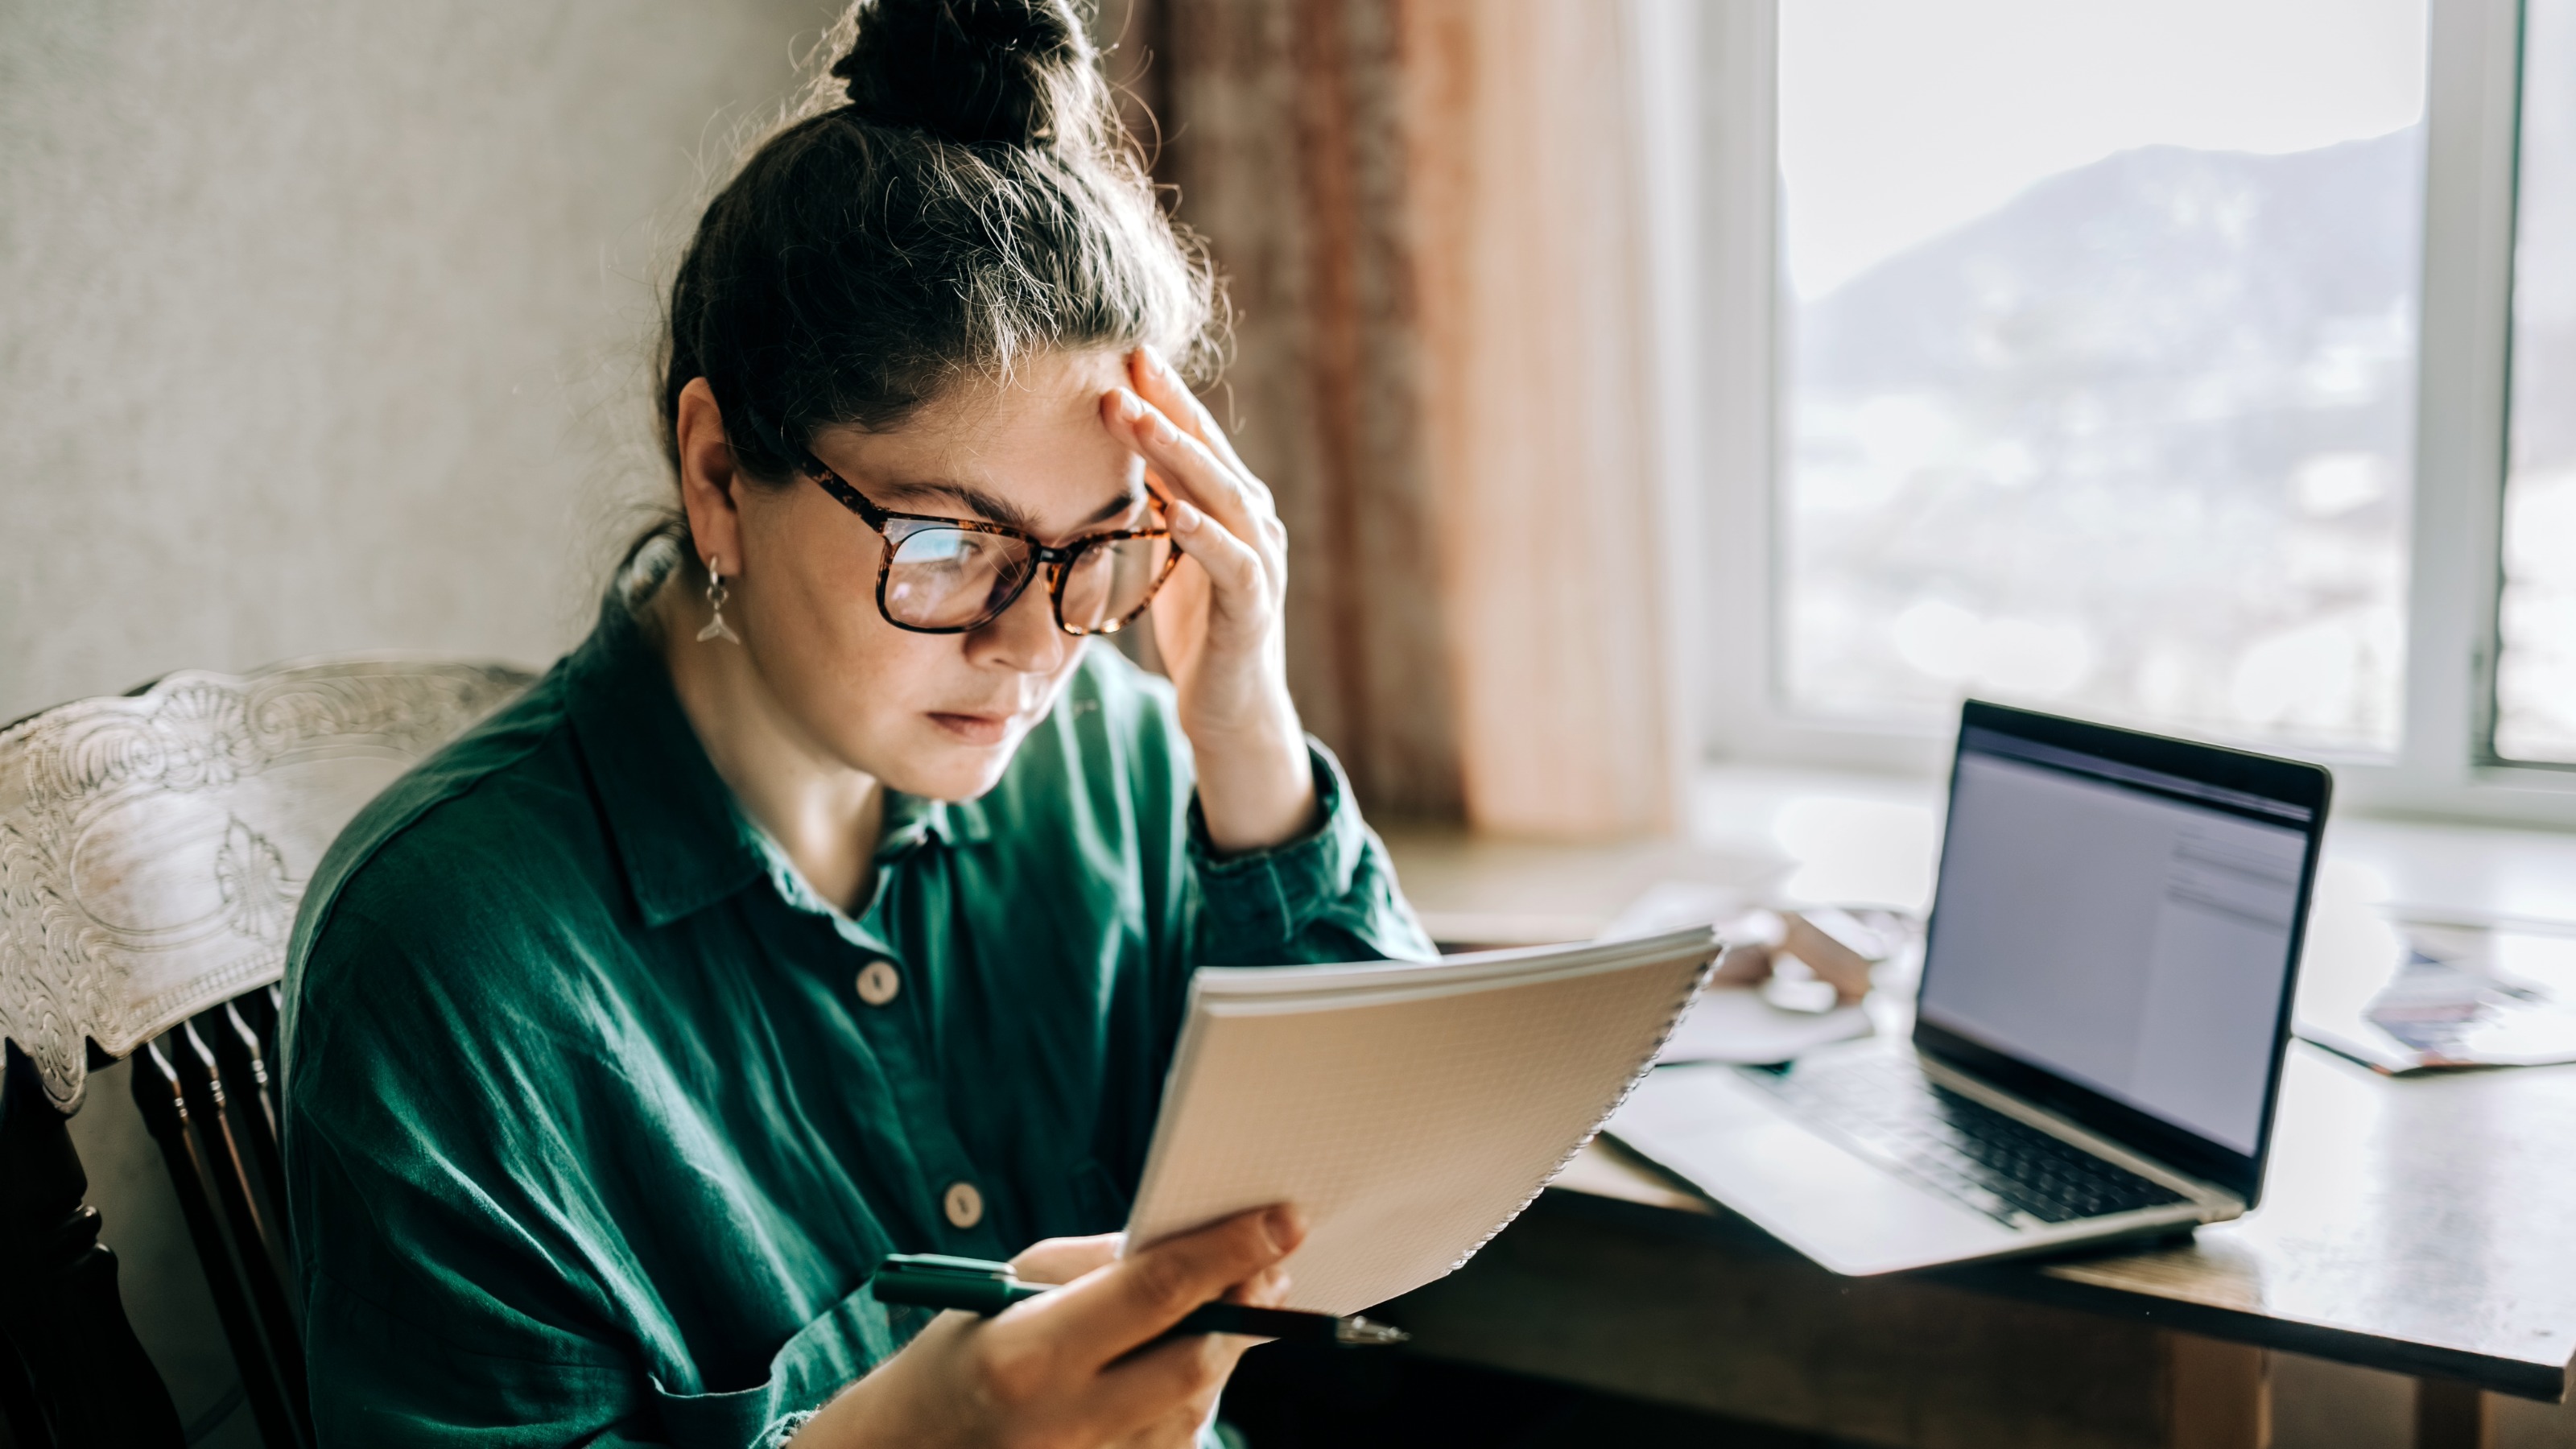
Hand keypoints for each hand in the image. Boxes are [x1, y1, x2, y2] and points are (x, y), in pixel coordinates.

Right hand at [790, 1206, 1302, 1448]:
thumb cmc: (963, 1350)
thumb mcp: (1014, 1283)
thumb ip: (1104, 1263)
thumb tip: (1194, 1242)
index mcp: (1030, 1353)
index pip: (1156, 1291)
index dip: (1229, 1251)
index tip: (1284, 1220)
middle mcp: (1065, 1421)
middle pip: (1195, 1359)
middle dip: (1246, 1306)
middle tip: (1272, 1264)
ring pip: (1196, 1404)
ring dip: (1223, 1351)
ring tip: (1227, 1306)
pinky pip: (1178, 1439)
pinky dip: (1194, 1394)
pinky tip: (1183, 1362)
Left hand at [1102, 350, 1316, 854]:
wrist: (1233, 711)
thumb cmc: (1198, 631)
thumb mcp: (1168, 556)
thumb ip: (1155, 507)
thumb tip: (1112, 459)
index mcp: (1231, 506)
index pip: (1195, 438)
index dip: (1165, 394)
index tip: (1125, 350)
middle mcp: (1254, 523)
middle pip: (1208, 452)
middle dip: (1167, 406)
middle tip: (1125, 364)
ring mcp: (1260, 562)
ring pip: (1220, 494)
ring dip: (1176, 453)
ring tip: (1134, 418)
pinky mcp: (1253, 608)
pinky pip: (1232, 563)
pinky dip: (1205, 534)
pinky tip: (1175, 511)